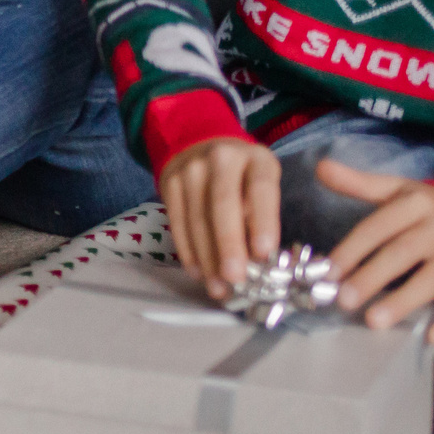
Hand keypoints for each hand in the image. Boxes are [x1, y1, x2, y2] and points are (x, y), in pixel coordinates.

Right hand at [158, 136, 279, 299]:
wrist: (200, 145)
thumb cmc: (242, 176)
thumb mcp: (261, 182)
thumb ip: (261, 213)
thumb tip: (258, 262)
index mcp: (256, 158)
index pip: (261, 189)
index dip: (263, 221)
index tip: (264, 253)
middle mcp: (221, 158)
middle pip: (223, 205)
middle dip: (228, 246)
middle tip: (235, 279)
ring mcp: (190, 170)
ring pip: (197, 219)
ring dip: (208, 258)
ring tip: (219, 287)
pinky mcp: (169, 183)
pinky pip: (177, 224)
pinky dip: (188, 252)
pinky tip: (199, 273)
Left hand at [318, 158, 433, 346]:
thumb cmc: (429, 207)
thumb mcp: (397, 189)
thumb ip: (358, 183)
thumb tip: (320, 167)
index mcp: (417, 203)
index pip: (378, 227)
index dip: (351, 249)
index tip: (327, 272)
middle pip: (402, 253)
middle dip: (372, 277)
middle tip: (343, 300)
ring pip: (432, 279)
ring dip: (403, 301)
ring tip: (374, 321)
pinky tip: (431, 339)